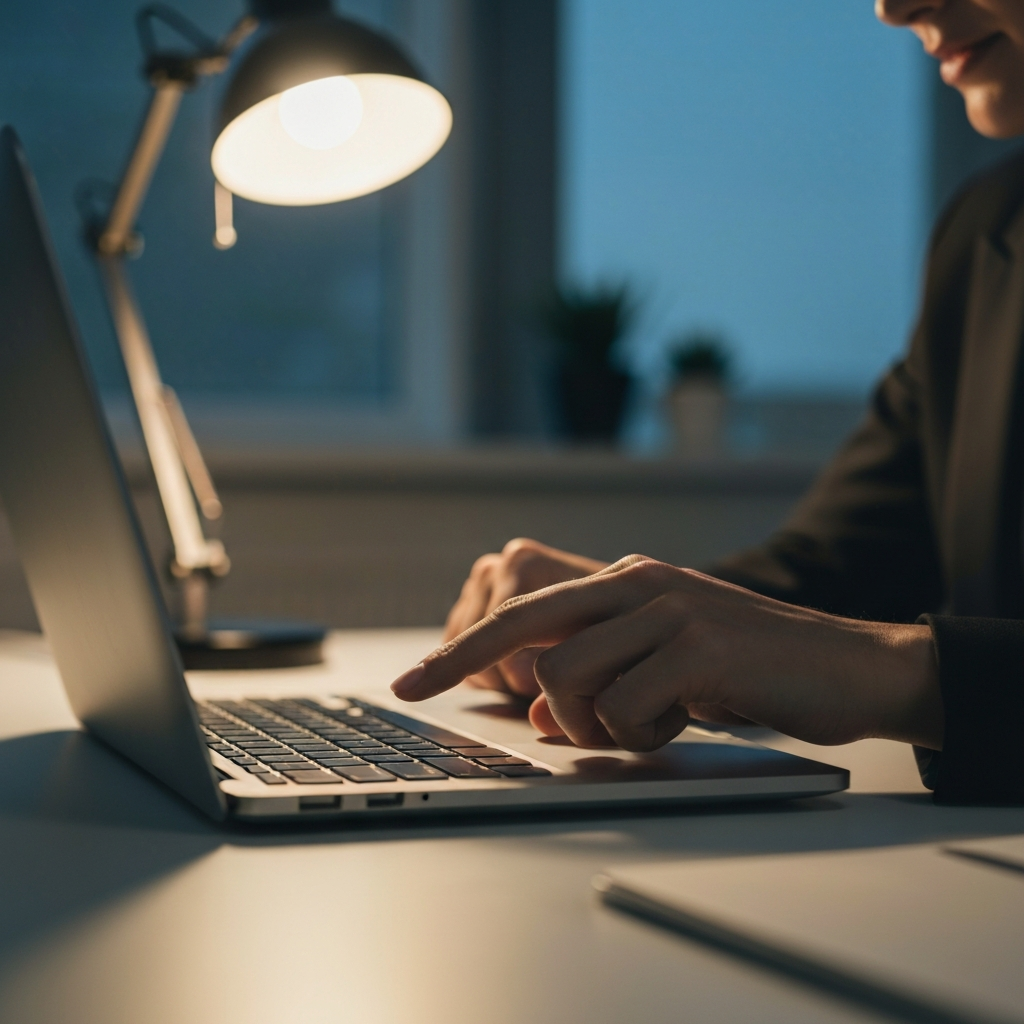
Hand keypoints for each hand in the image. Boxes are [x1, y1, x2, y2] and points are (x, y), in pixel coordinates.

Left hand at [395, 555, 942, 751]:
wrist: (850, 664)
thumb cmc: (751, 671)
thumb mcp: (664, 668)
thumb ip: (602, 677)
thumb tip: (535, 711)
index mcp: (624, 583)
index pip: (524, 612)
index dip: (462, 648)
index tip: (414, 680)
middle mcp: (637, 584)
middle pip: (522, 627)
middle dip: (459, 663)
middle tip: (415, 689)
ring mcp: (668, 610)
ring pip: (567, 677)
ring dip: (594, 723)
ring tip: (648, 722)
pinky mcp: (700, 646)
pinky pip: (625, 707)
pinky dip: (642, 734)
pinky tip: (684, 721)